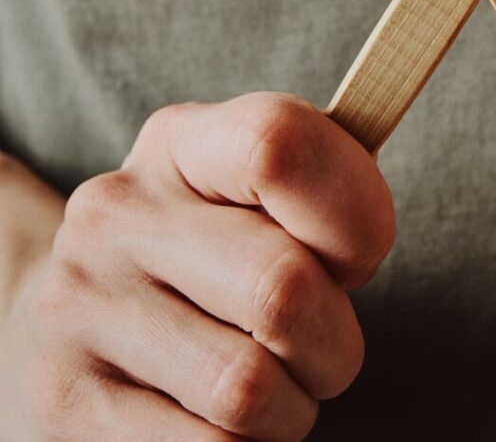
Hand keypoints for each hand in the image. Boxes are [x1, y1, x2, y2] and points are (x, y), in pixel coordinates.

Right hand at [0, 92, 394, 441]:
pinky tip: (223, 422)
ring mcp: (78, 306)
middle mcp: (118, 212)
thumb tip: (372, 226)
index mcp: (183, 142)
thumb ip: (327, 185)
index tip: (354, 257)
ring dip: (292, 408)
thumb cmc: (213, 252)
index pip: (280, 143)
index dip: (354, 212)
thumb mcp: (259, 194)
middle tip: (322, 348)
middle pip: (283, 289)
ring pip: (249, 390)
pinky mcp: (61, 402)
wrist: (74, 316)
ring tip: (271, 386)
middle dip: (336, 343)